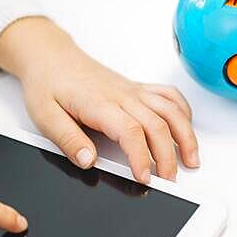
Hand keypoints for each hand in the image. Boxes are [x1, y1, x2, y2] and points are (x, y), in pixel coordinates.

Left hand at [0, 17, 199, 182]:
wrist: (50, 56)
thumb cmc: (48, 84)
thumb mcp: (45, 116)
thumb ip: (68, 140)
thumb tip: (88, 160)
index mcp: (100, 103)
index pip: (131, 132)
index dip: (142, 157)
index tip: (144, 178)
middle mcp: (122, 95)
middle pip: (158, 125)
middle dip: (169, 156)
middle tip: (168, 180)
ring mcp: (133, 90)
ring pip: (171, 110)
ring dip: (186, 136)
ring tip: (191, 160)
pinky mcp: (136, 88)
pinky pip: (168, 95)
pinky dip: (183, 111)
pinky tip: (186, 127)